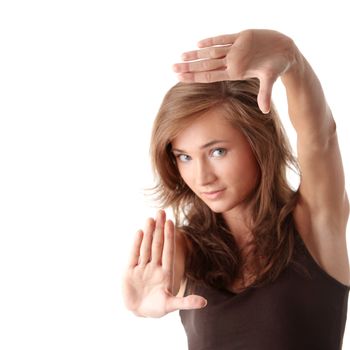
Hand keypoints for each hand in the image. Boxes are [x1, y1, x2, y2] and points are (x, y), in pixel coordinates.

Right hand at [122, 210, 206, 317]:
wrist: (139, 312)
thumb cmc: (156, 308)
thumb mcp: (171, 306)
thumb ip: (186, 302)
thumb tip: (204, 302)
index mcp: (165, 272)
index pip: (168, 250)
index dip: (169, 236)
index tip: (171, 222)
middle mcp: (154, 266)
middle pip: (157, 244)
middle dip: (159, 229)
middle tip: (161, 212)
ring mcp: (142, 267)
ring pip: (146, 247)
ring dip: (148, 233)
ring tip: (150, 218)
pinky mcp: (130, 271)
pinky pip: (134, 255)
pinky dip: (136, 244)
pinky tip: (139, 232)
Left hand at [173, 29, 297, 113]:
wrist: (286, 53)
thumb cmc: (278, 66)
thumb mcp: (271, 79)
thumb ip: (266, 93)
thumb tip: (265, 111)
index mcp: (235, 72)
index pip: (210, 75)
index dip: (195, 76)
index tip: (180, 77)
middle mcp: (232, 62)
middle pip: (206, 64)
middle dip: (189, 66)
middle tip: (172, 67)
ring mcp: (235, 50)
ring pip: (211, 52)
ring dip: (196, 54)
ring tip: (181, 56)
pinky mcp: (241, 37)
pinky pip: (223, 39)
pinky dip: (211, 40)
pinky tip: (198, 43)